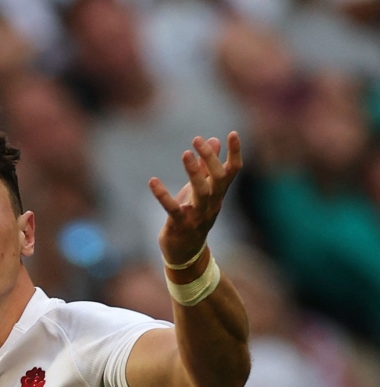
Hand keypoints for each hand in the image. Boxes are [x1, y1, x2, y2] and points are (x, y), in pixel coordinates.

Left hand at [149, 133, 242, 265]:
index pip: (232, 171)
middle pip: (218, 179)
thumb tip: (214, 139)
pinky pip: (173, 209)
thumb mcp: (201, 190)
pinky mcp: (180, 225)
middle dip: (210, 159)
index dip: (235, 153)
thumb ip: (206, 166)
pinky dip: (163, 195)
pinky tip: (153, 181)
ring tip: (185, 154)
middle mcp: (212, 204)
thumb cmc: (193, 216)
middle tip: (197, 140)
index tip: (233, 133)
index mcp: (218, 194)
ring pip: (202, 193)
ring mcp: (198, 216)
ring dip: (194, 173)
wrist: (186, 253)